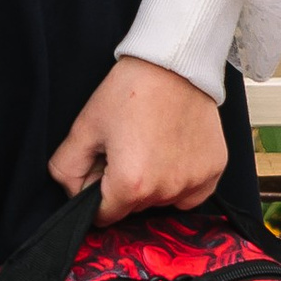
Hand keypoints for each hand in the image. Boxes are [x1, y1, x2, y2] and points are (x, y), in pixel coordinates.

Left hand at [48, 55, 228, 225]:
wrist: (173, 64)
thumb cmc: (129, 91)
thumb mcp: (84, 127)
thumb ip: (67, 170)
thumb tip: (73, 194)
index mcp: (131, 185)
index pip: (105, 216)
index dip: (96, 195)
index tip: (103, 168)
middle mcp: (166, 191)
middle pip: (134, 208)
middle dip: (124, 187)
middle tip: (126, 147)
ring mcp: (194, 182)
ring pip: (162, 201)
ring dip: (153, 184)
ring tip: (150, 144)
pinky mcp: (214, 172)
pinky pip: (190, 193)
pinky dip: (179, 180)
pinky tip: (172, 152)